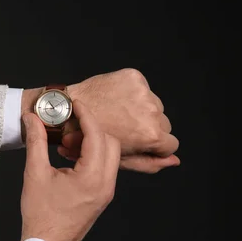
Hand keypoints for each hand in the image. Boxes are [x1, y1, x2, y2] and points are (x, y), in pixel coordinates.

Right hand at [20, 100, 119, 240]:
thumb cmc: (40, 214)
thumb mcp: (34, 173)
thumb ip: (36, 142)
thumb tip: (32, 118)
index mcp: (92, 177)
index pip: (97, 135)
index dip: (86, 116)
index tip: (75, 105)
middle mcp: (105, 184)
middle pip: (110, 143)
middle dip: (91, 129)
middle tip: (69, 126)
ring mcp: (106, 192)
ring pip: (109, 155)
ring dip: (91, 143)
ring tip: (65, 144)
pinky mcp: (101, 197)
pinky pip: (104, 168)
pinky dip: (91, 157)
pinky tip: (68, 158)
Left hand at [61, 68, 179, 172]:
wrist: (67, 111)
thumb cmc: (90, 140)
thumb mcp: (120, 159)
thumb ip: (149, 163)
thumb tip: (174, 161)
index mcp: (150, 134)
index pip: (171, 143)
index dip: (155, 146)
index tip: (139, 142)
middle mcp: (151, 111)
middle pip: (164, 124)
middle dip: (148, 128)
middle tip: (125, 129)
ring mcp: (143, 92)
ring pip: (155, 105)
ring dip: (141, 110)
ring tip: (118, 114)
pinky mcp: (134, 77)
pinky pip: (143, 88)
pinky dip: (132, 94)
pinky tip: (114, 101)